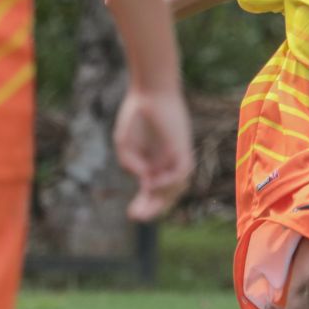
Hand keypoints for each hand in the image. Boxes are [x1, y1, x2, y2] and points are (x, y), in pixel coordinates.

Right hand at [113, 87, 193, 221]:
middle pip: (166, 195)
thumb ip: (130, 164)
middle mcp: (167, 164)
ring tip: (143, 206)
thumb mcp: (124, 144)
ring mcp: (177, 157)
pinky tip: (152, 183)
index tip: (132, 214)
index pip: (153, 192)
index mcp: (153, 164)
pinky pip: (182, 172)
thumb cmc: (136, 115)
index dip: (144, 205)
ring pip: (177, 188)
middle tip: (136, 217)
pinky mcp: (184, 148)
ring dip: (161, 200)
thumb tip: (143, 177)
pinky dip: (168, 181)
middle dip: (153, 208)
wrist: (149, 91)